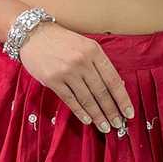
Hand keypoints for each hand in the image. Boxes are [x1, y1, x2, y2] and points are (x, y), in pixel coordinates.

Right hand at [18, 21, 134, 132]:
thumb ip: (99, 63)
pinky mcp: (52, 80)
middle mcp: (82, 61)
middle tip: (118, 124)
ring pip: (87, 99)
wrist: (34, 35)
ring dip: (98, 115)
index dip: (122, 99)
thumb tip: (116, 86)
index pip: (113, 79)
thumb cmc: (63, 41)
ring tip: (105, 126)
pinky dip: (80, 112)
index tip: (129, 112)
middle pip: (101, 92)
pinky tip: (88, 120)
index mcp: (94, 51)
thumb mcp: (85, 45)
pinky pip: (70, 100)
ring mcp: (67, 72)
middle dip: (111, 111)